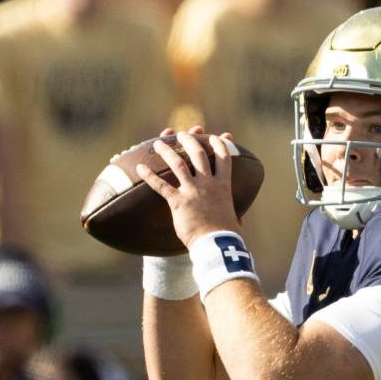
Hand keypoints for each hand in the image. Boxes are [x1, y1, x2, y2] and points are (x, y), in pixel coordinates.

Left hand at [137, 130, 239, 248]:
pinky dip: (149, 176)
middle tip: (181, 135)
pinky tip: (140, 168)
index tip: (214, 137)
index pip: (224, 158)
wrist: (216, 244)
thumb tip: (239, 223)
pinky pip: (161, 185)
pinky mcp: (178, 202)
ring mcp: (192, 191)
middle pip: (199, 154)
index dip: (219, 145)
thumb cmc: (226, 236)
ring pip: (178, 163)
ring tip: (158, 143)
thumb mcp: (234, 221)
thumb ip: (234, 217)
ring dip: (167, 151)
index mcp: (223, 186)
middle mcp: (208, 184)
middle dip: (189, 141)